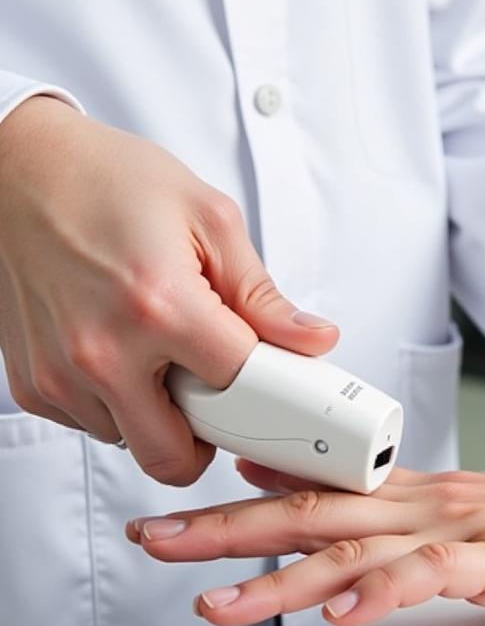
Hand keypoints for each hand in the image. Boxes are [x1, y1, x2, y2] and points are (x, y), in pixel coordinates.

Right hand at [0, 96, 337, 483]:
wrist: (17, 168)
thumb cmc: (109, 182)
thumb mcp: (209, 219)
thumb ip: (263, 296)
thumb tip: (313, 340)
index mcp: (160, 306)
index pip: (241, 389)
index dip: (268, 386)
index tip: (275, 381)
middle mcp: (101, 352)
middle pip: (177, 457)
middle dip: (210, 434)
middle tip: (219, 389)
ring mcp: (59, 375)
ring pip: (133, 443)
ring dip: (160, 415)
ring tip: (163, 352)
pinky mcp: (32, 385)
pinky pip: (92, 426)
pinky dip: (117, 404)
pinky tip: (123, 352)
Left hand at [128, 460, 484, 625]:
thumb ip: (438, 537)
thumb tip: (384, 553)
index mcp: (439, 496)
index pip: (332, 490)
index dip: (260, 489)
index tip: (201, 490)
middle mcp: (442, 503)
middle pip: (316, 514)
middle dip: (229, 529)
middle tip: (158, 538)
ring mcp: (474, 528)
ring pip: (356, 550)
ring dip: (279, 574)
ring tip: (213, 602)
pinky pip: (434, 575)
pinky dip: (384, 592)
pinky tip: (342, 615)